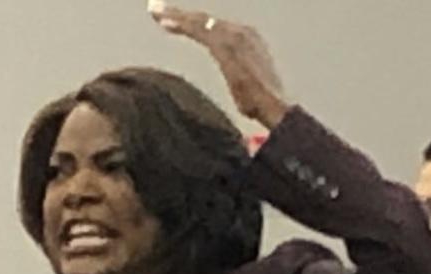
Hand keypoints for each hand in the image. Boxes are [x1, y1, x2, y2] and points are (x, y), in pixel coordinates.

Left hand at [150, 6, 288, 128]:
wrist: (275, 106)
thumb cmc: (261, 102)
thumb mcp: (245, 83)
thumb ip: (235, 75)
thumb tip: (234, 84)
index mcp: (246, 37)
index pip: (211, 26)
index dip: (188, 21)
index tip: (168, 19)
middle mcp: (241, 31)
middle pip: (202, 19)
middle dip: (177, 13)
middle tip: (154, 8)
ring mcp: (234, 36)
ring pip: (198, 22)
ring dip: (174, 15)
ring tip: (154, 11)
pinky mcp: (226, 46)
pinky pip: (199, 31)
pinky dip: (181, 25)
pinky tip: (164, 22)